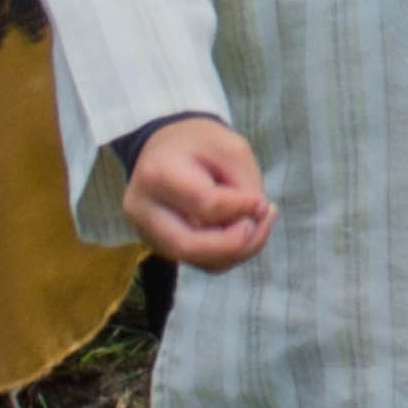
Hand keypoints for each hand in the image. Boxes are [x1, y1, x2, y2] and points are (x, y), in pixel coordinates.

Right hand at [124, 118, 276, 269]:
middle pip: (188, 245)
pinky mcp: (161, 246)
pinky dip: (228, 253)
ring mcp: (147, 232)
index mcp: (157, 175)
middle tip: (260, 224)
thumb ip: (245, 184)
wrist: (166, 148)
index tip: (264, 203)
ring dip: (237, 251)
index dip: (241, 208)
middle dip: (235, 243)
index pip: (204, 204)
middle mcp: (143, 210)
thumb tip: (255, 221)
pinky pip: (201, 262)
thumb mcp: (230, 149)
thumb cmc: (200, 145)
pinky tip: (241, 229)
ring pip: (197, 260)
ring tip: (257, 224)